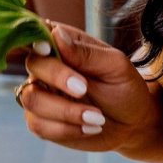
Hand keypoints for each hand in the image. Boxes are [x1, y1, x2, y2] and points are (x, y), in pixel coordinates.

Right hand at [17, 23, 162, 162]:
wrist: (132, 124)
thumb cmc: (124, 88)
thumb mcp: (115, 67)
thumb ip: (85, 53)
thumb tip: (56, 34)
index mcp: (64, 44)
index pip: (39, 33)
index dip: (35, 39)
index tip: (47, 49)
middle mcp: (47, 66)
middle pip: (33, 64)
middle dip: (58, 78)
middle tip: (83, 89)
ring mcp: (41, 94)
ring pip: (31, 98)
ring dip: (65, 111)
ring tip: (97, 117)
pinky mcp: (41, 121)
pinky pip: (38, 125)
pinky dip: (66, 129)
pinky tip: (90, 128)